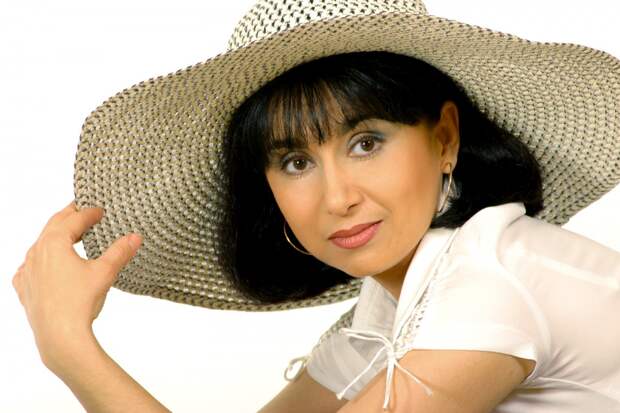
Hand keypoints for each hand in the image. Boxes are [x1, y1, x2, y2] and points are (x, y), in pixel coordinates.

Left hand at [12, 200, 141, 365]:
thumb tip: (135, 237)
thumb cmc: (79, 304)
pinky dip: (41, 259)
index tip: (99, 210)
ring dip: (55, 237)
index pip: (73, 219)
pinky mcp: (25, 289)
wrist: (59, 337)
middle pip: (53, 226)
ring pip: (40, 245)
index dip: (88, 212)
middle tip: (82, 211)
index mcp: (53, 243)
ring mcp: (28, 271)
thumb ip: (120, 252)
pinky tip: (48, 264)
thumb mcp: (105, 273)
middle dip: (69, 217)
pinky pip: (30, 267)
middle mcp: (36, 253)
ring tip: (69, 236)